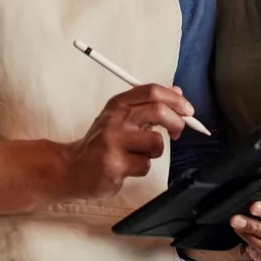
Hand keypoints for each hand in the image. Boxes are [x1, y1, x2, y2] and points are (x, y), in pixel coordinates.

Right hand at [66, 84, 193, 199]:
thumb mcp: (121, 117)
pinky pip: (146, 166)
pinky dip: (142, 168)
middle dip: (177, 122)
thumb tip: (178, 93)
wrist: (73, 168)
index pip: (152, 91)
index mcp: (118, 104)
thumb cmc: (101, 142)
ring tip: (140, 154)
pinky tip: (127, 167)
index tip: (188, 110)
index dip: (175, 99)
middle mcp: (115, 119)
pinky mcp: (114, 165)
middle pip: (158, 111)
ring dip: (155, 151)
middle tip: (178, 131)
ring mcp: (114, 142)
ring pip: (156, 142)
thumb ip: (148, 105)